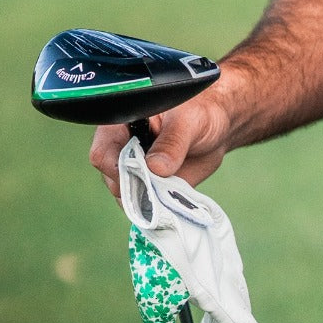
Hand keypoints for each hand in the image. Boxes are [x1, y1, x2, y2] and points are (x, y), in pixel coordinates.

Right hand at [88, 76, 232, 198]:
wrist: (219, 129)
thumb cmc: (201, 113)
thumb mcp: (189, 121)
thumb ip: (173, 142)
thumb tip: (155, 168)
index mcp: (122, 125)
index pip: (103, 152)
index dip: (117, 167)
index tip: (142, 173)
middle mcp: (122, 151)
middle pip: (112, 180)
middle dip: (136, 188)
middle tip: (162, 186)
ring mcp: (135, 173)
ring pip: (128, 197)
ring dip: (149, 200)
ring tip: (173, 190)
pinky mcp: (150, 189)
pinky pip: (146, 207)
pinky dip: (159, 209)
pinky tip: (174, 200)